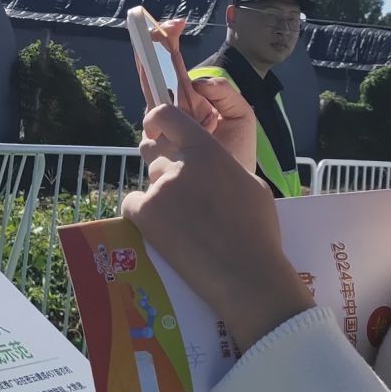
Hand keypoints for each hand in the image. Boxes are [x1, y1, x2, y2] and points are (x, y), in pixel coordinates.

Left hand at [122, 102, 313, 349]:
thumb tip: (211, 165)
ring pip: (150, 184)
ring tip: (181, 223)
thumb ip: (224, 167)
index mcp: (207, 151)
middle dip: (167, 173)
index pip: (168, 117)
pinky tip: (160, 230)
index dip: (157, 119)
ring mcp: (160, 190)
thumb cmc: (258, 231)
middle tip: (183, 199)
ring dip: (160, 196)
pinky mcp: (145, 216)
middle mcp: (180, 166)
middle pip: (158, 158)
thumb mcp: (252, 185)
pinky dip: (141, 215)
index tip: (154, 127)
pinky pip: (132, 205)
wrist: (247, 274)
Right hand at [133, 18, 258, 169]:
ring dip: (172, 113)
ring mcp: (164, 136)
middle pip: (151, 86)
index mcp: (189, 102)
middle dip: (150, 63)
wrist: (239, 187)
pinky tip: (194, 136)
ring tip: (207, 122)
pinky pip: (153, 140)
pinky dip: (170, 135)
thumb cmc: (239, 152)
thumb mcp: (241, 114)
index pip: (170, 70)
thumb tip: (195, 83)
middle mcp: (172, 117)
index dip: (166, 48)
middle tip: (154, 41)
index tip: (171, 26)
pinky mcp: (161, 157)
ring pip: (150, 116)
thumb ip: (223, 92)